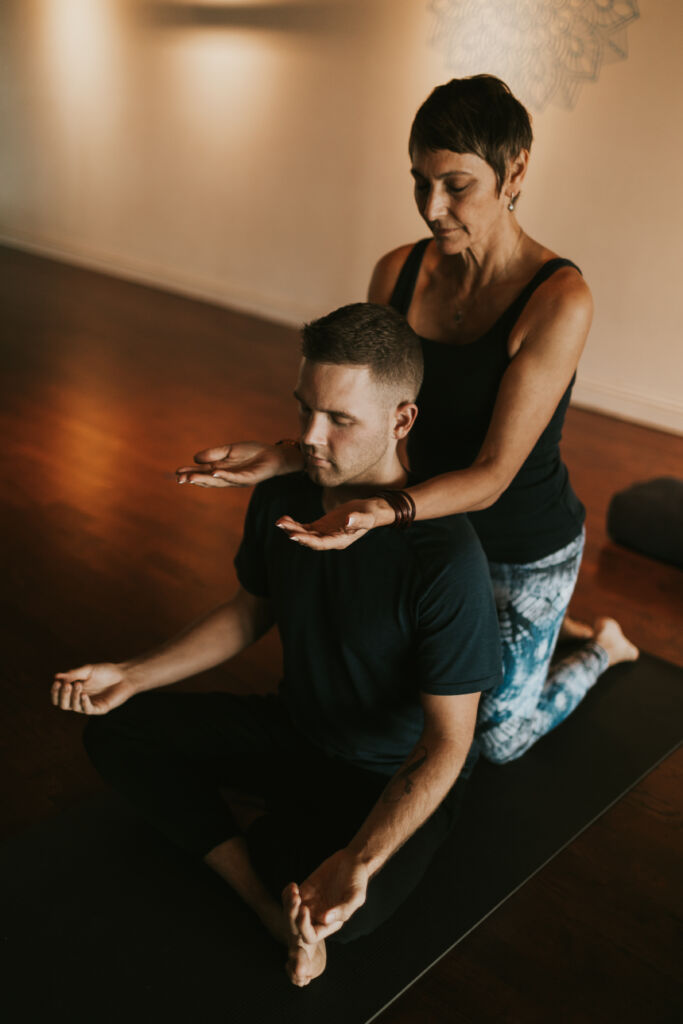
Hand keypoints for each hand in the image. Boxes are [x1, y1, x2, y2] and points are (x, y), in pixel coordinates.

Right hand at [51, 663, 134, 714]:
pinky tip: (83, 695)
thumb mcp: (88, 670)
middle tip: (67, 685)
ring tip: (77, 684)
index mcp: (74, 690)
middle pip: (63, 704)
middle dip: (63, 695)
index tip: (57, 682)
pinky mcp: (99, 709)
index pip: (59, 696)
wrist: (125, 675)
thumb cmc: (106, 671)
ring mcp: (89, 705)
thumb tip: (56, 677)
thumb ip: (74, 674)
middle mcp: (79, 699)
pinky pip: (88, 709)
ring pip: (74, 707)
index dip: (55, 691)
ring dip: (73, 697)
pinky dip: (84, 703)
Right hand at [176, 441, 298, 488]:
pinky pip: (234, 477)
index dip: (190, 472)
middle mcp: (227, 476)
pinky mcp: (248, 477)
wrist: (273, 455)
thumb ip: (214, 454)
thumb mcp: (230, 450)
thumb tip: (195, 458)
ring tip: (191, 478)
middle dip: (194, 479)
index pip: (203, 472)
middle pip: (207, 479)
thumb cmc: (252, 452)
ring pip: (218, 481)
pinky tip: (214, 473)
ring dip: (205, 479)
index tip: (177, 472)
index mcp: (221, 469)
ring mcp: (237, 478)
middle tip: (180, 479)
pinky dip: (224, 476)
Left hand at [276, 498, 384, 550]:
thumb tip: (348, 522)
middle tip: (280, 526)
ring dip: (291, 528)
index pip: (320, 543)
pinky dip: (295, 524)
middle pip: (309, 540)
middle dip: (295, 533)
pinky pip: (305, 527)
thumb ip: (357, 520)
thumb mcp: (366, 517)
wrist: (369, 511)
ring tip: (279, 521)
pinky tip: (284, 519)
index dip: (306, 540)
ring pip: (305, 533)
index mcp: (339, 541)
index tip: (293, 536)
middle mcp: (329, 540)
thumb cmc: (369, 514)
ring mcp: (324, 533)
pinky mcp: (321, 526)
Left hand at [295, 849, 368, 940]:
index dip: (304, 927)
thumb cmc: (357, 880)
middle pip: (296, 927)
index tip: (304, 909)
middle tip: (296, 897)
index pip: (311, 936)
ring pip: (290, 913)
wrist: (352, 861)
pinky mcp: (305, 891)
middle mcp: (318, 917)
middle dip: (291, 915)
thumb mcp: (356, 896)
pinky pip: (290, 898)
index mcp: (330, 924)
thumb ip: (343, 909)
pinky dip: (286, 894)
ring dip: (288, 904)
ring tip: (294, 890)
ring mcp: (310, 904)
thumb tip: (325, 920)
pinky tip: (293, 885)